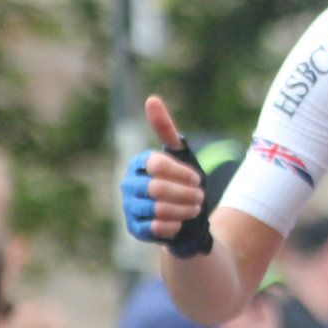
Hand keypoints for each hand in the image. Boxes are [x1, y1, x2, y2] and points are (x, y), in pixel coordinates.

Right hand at [119, 95, 211, 256]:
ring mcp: (129, 207)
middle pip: (157, 189)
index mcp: (139, 163)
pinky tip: (181, 222)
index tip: (197, 179)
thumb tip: (151, 99)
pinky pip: (156, 228)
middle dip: (185, 194)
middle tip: (200, 196)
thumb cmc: (182, 181)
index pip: (157, 164)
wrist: (185, 215)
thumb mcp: (179, 154)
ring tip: (195, 208)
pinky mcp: (134, 228)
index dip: (182, 173)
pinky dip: (175, 225)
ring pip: (158, 209)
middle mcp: (128, 184)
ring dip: (184, 209)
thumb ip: (166, 129)